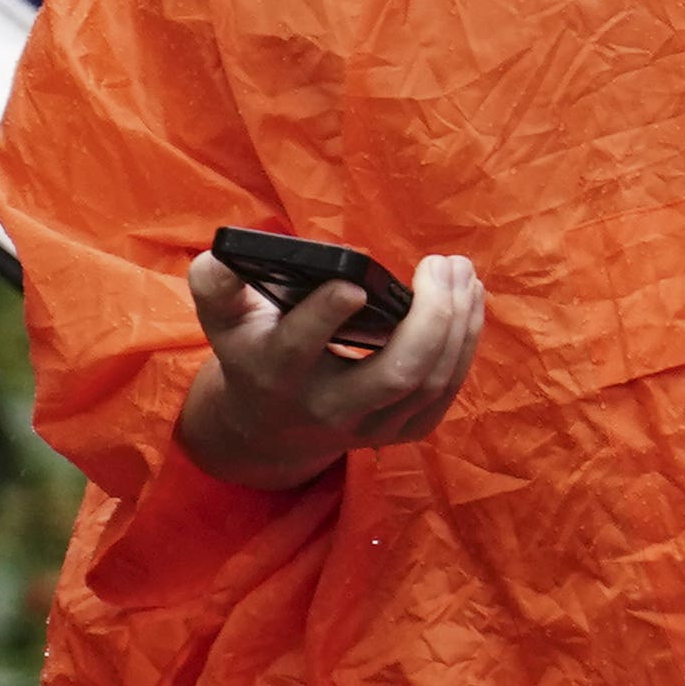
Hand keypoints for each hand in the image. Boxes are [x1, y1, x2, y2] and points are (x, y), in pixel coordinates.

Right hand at [175, 250, 483, 488]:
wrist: (270, 426)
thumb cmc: (252, 349)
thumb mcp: (222, 319)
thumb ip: (216, 284)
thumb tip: (222, 254)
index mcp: (275, 372)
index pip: (299, 347)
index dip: (326, 314)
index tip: (354, 282)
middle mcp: (326, 407)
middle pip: (395, 374)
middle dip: (431, 317)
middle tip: (442, 264)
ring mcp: (369, 427)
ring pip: (431, 381)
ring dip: (458, 323)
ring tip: (461, 272)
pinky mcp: (401, 431)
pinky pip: (446, 390)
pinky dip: (465, 343)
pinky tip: (469, 302)